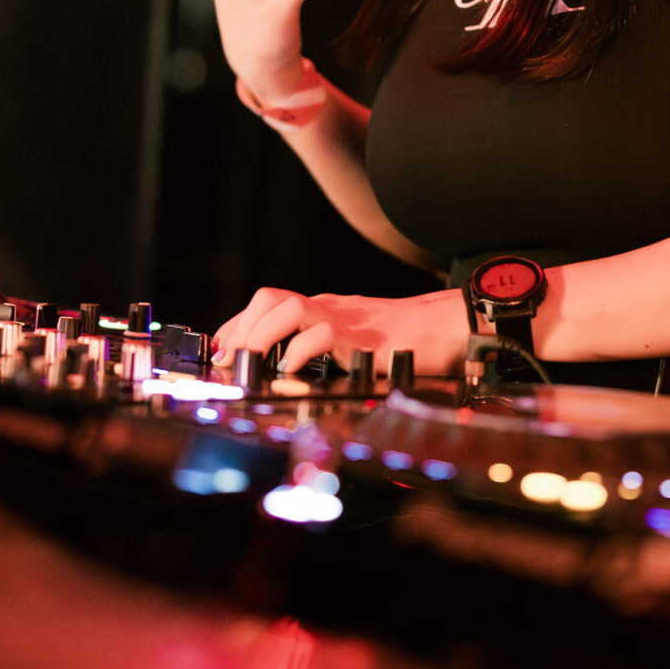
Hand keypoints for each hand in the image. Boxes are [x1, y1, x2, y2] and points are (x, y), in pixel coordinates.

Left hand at [212, 285, 467, 379]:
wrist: (449, 329)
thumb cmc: (409, 340)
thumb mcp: (358, 338)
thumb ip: (328, 343)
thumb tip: (292, 367)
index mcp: (326, 308)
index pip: (270, 301)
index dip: (239, 322)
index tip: (221, 347)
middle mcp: (331, 308)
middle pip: (271, 298)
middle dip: (242, 328)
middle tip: (230, 360)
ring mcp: (346, 319)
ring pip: (289, 308)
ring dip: (262, 335)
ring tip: (253, 362)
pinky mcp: (364, 338)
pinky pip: (322, 335)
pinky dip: (300, 352)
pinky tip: (293, 370)